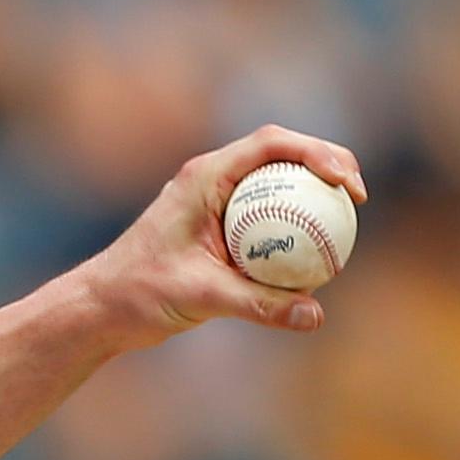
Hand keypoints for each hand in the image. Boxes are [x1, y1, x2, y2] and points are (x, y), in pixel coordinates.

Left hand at [70, 123, 368, 351]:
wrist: (100, 308)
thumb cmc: (138, 294)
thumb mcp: (201, 297)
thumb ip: (259, 305)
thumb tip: (316, 315)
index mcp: (204, 177)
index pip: (271, 144)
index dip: (318, 153)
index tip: (347, 184)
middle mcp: (212, 180)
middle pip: (282, 154)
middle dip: (327, 164)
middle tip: (358, 198)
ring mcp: (216, 202)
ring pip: (276, 184)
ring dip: (312, 193)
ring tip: (347, 220)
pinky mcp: (219, 226)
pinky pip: (266, 216)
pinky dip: (294, 225)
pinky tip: (318, 254)